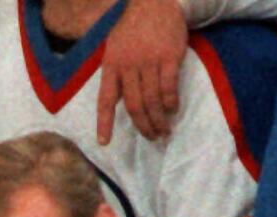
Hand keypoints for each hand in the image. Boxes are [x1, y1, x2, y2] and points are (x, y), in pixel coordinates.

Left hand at [96, 0, 186, 144]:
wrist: (153, 0)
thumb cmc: (133, 28)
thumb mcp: (115, 49)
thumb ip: (117, 74)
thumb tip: (120, 101)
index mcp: (112, 66)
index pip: (105, 100)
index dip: (104, 123)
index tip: (104, 142)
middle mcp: (129, 66)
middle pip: (134, 106)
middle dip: (143, 126)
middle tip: (152, 138)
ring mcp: (150, 61)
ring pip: (152, 100)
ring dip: (158, 119)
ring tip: (163, 130)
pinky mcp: (169, 56)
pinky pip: (169, 86)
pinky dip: (171, 101)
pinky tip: (173, 109)